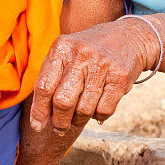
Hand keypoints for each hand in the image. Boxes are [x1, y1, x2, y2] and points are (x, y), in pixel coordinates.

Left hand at [30, 20, 155, 131]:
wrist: (127, 37)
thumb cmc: (87, 52)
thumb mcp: (65, 54)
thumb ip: (50, 79)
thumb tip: (40, 118)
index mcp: (61, 48)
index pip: (44, 86)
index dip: (39, 111)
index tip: (37, 126)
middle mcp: (81, 54)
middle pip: (62, 101)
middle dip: (59, 121)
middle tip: (59, 127)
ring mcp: (102, 65)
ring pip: (84, 110)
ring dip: (78, 120)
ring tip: (78, 116)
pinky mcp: (120, 77)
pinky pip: (104, 111)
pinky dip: (98, 117)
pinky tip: (96, 108)